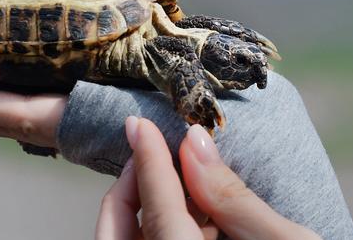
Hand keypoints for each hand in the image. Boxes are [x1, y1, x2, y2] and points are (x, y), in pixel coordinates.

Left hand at [96, 117, 321, 239]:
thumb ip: (232, 197)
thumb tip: (195, 143)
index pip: (157, 209)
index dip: (147, 160)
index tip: (138, 124)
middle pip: (121, 234)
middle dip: (134, 188)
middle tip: (148, 151)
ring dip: (150, 208)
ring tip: (177, 174)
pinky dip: (164, 230)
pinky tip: (192, 212)